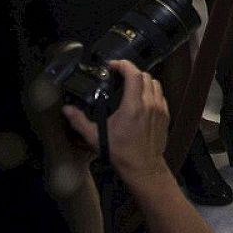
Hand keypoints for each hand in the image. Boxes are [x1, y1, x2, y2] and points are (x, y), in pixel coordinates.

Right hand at [60, 60, 170, 184]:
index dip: (124, 65)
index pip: (134, 74)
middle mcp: (150, 103)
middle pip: (146, 76)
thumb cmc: (120, 152)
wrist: (144, 167)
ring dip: (143, 81)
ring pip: (156, 84)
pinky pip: (161, 96)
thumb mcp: (95, 137)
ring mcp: (160, 109)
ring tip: (130, 86)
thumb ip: (79, 121)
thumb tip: (66, 110)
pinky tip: (141, 100)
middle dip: (132, 72)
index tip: (113, 65)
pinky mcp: (166, 116)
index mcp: (133, 106)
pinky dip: (152, 92)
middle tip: (119, 76)